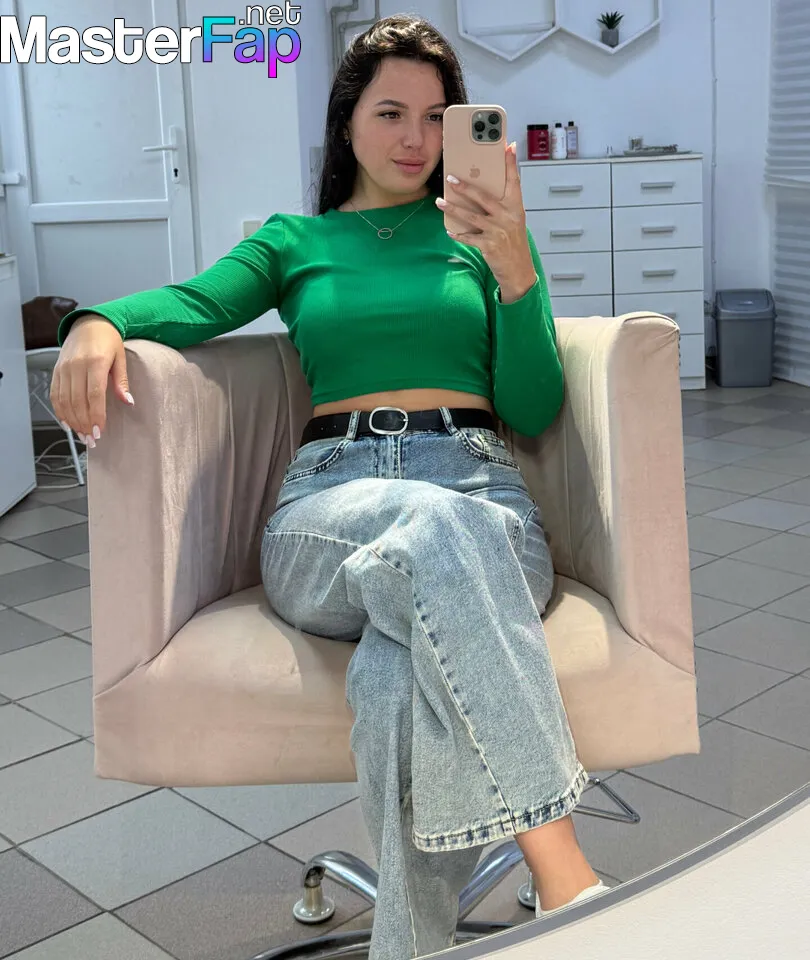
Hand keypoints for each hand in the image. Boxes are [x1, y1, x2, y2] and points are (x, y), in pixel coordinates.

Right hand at [50, 315, 133, 445]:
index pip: (94, 394)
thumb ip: (121, 381)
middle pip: (77, 401)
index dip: (96, 415)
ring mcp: (63, 368)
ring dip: (72, 421)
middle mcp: (76, 366)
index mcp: (95, 362)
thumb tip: (128, 402)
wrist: (88, 323)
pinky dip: (60, 411)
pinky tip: (68, 423)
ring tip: (82, 435)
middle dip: (84, 423)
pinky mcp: (56, 370)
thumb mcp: (121, 358)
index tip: (99, 431)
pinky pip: (55, 395)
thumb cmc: (108, 340)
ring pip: (64, 400)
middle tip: (91, 440)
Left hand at [436, 140, 536, 301]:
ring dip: (453, 209)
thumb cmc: (514, 243)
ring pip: (471, 216)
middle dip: (465, 187)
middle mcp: (508, 217)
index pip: (514, 181)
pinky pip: (469, 237)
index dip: (511, 163)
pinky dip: (458, 234)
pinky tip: (449, 229)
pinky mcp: (489, 246)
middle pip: (484, 197)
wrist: (519, 270)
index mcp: (516, 207)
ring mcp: (498, 232)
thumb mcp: (514, 219)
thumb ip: (504, 202)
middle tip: (451, 178)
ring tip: (440, 202)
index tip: (508, 146)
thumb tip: (490, 187)